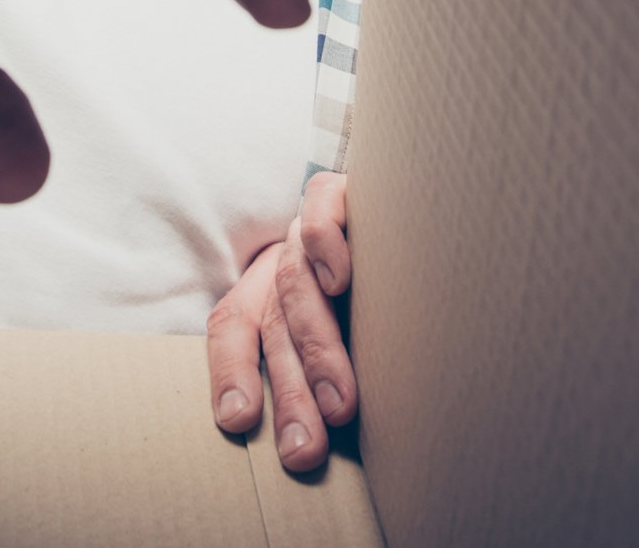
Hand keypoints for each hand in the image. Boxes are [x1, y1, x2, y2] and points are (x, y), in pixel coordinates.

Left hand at [206, 172, 353, 471]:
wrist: (408, 209)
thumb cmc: (377, 292)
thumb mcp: (346, 335)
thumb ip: (324, 373)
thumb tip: (320, 446)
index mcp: (267, 290)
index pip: (231, 325)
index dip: (230, 371)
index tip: (237, 422)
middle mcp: (283, 259)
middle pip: (271, 323)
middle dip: (289, 392)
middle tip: (304, 449)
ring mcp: (311, 225)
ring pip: (296, 281)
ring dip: (317, 348)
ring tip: (339, 404)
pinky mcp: (344, 190)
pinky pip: (320, 205)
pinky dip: (324, 240)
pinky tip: (339, 279)